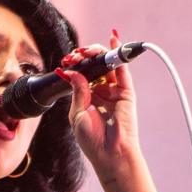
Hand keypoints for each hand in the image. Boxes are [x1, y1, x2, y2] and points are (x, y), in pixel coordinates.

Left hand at [56, 29, 140, 178]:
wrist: (110, 153)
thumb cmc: (92, 139)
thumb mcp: (78, 112)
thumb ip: (78, 90)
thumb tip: (72, 71)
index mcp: (87, 96)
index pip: (81, 73)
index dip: (74, 64)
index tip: (66, 61)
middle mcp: (101, 91)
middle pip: (94, 65)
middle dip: (84, 56)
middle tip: (76, 55)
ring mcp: (114, 90)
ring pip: (107, 64)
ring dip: (97, 53)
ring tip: (87, 51)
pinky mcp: (126, 92)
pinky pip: (123, 69)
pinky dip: (119, 53)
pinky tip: (114, 39)